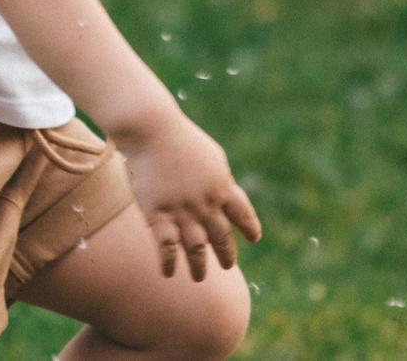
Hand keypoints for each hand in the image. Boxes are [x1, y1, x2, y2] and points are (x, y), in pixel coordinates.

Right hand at [118, 110, 261, 278]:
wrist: (152, 130)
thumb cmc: (181, 139)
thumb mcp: (212, 157)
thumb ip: (221, 180)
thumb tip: (230, 197)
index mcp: (222, 186)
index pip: (242, 213)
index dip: (249, 227)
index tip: (254, 239)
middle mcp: (206, 203)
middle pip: (221, 236)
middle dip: (226, 254)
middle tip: (227, 265)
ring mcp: (182, 210)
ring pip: (196, 247)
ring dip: (199, 265)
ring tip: (199, 277)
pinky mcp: (158, 214)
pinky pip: (167, 246)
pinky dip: (169, 262)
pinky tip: (169, 273)